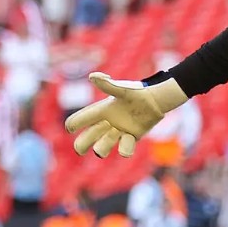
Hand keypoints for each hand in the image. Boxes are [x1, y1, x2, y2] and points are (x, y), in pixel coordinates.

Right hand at [64, 75, 187, 156]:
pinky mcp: (130, 138)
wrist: (156, 101)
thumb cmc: (137, 93)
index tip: (71, 128)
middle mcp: (107, 123)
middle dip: (81, 145)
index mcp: (101, 111)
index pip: (81, 119)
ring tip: (114, 133)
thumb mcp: (122, 90)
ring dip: (104, 145)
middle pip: (87, 138)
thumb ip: (107, 85)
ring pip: (102, 147)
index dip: (73, 124)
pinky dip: (125, 148)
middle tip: (80, 150)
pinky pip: (124, 149)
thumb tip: (92, 76)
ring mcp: (118, 132)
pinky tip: (129, 137)